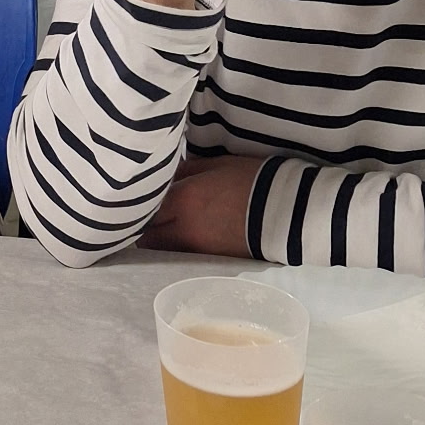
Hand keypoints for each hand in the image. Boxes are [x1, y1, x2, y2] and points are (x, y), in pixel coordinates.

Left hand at [142, 153, 258, 256]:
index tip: (134, 198)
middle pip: (146, 235)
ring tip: (162, 226)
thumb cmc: (253, 179)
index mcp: (183, 199)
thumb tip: (167, 176)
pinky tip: (180, 237)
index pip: (143, 208)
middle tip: (144, 214)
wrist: (290, 210)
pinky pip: (180, 256)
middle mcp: (184, 228)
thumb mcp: (216, 164)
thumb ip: (185, 171)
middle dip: (142, 225)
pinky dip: (175, 248)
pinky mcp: (211, 260)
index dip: (136, 203)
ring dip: (157, 239)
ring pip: (161, 250)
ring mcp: (198, 249)